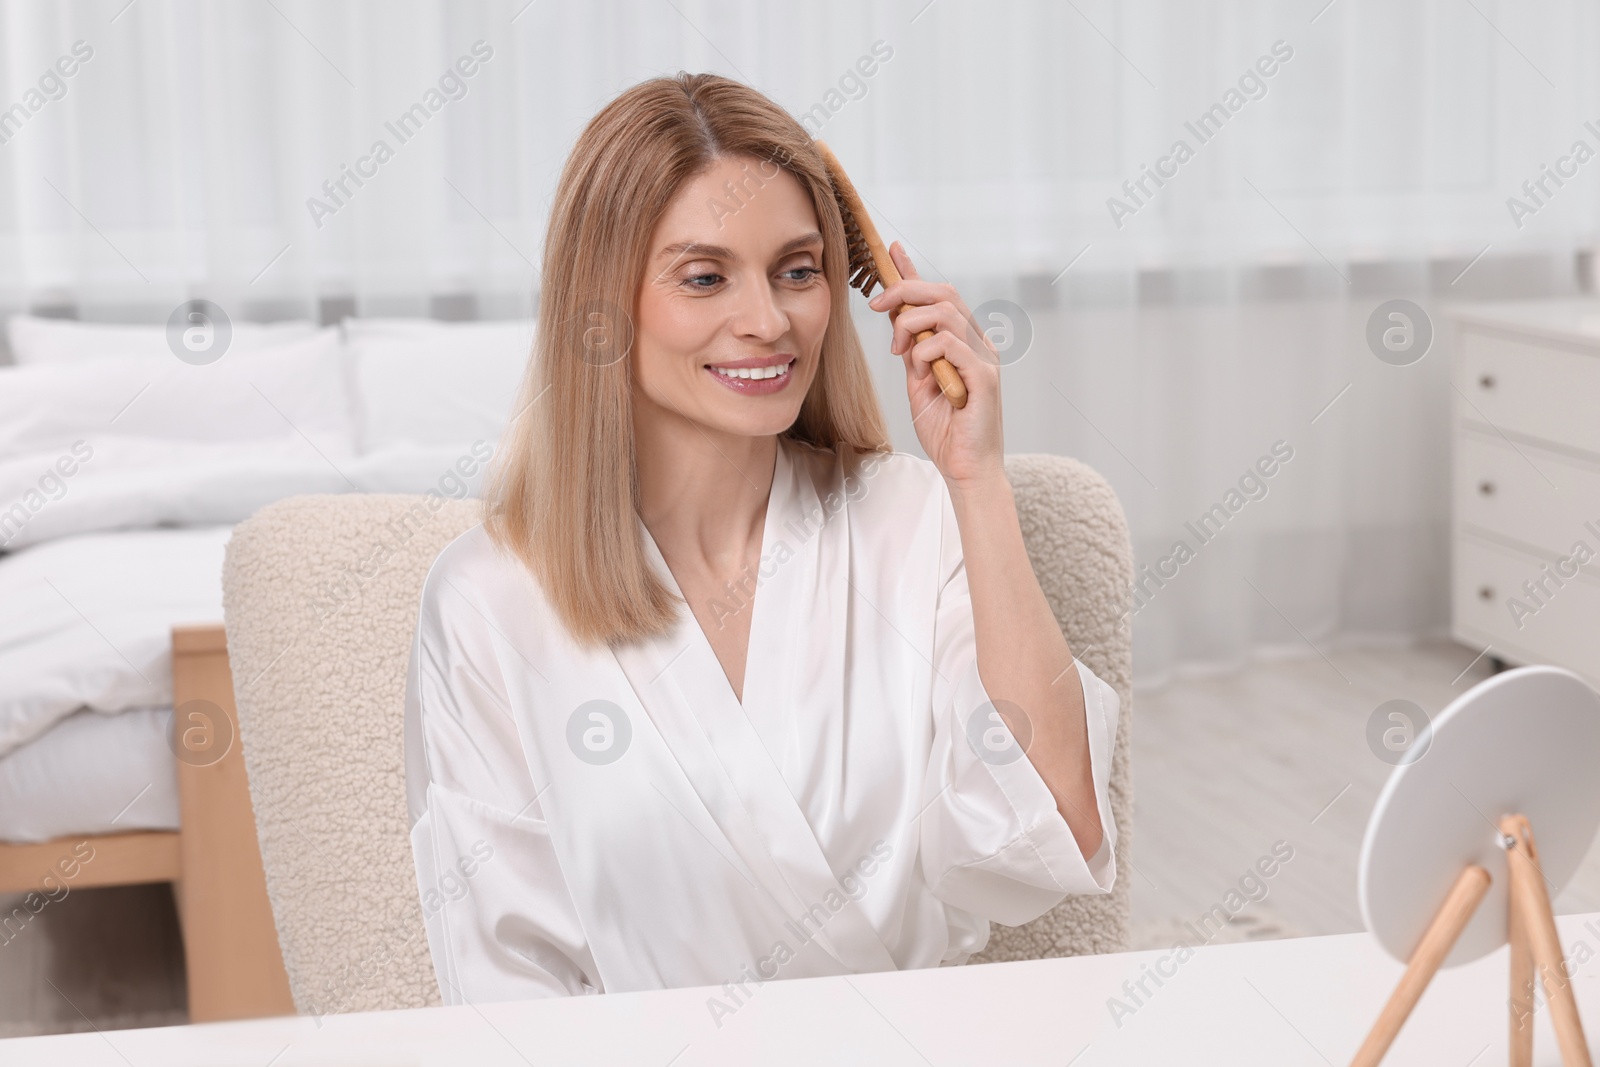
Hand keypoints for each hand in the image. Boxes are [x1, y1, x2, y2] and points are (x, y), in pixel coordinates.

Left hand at [868, 242, 1004, 490]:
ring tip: (900, 353)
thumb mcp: (918, 380)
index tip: (891, 251)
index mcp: (964, 341)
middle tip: (876, 305)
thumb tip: (895, 315)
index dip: (915, 271)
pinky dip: (925, 351)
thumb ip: (911, 349)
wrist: (965, 468)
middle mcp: (979, 342)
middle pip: (944, 293)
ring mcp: (985, 357)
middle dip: (905, 290)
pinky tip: (920, 371)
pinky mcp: (985, 376)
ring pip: (945, 312)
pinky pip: (950, 343)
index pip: (940, 295)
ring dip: (911, 326)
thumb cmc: (945, 428)